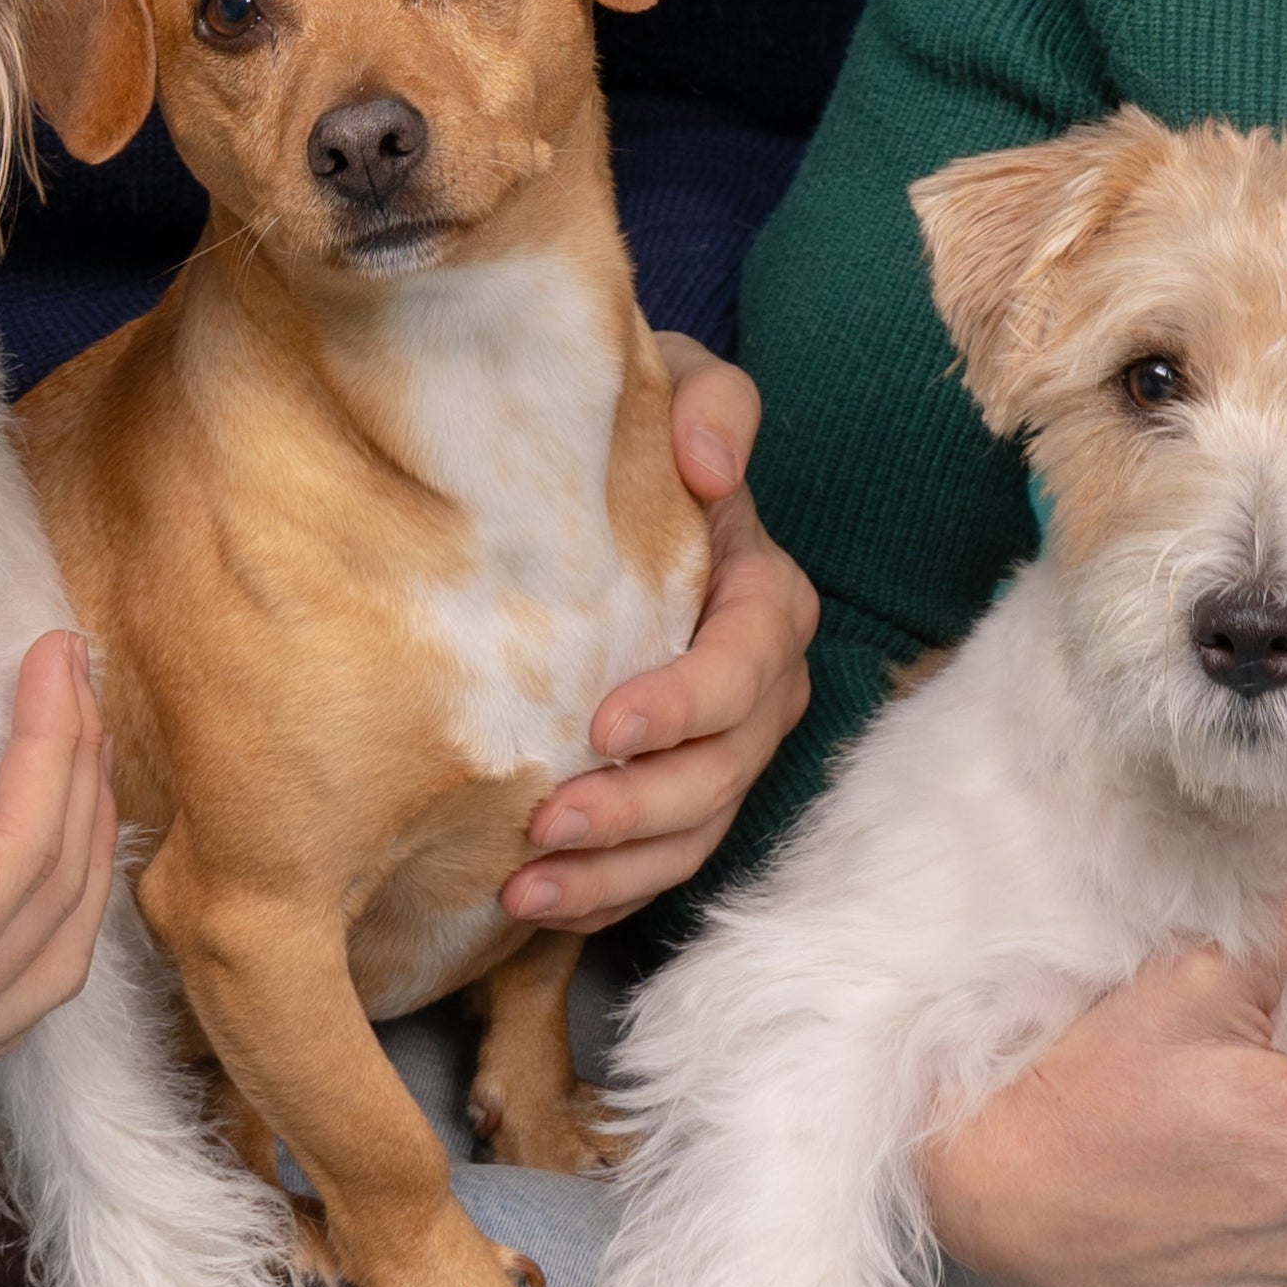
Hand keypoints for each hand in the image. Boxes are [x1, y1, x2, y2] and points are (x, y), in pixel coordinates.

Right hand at [0, 630, 117, 1117]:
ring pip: (40, 967)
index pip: (8, 877)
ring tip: (73, 731)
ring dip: (74, 847)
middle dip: (77, 786)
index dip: (48, 756)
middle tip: (73, 669)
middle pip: (45, 922)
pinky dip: (39, 905)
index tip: (50, 651)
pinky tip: (33, 827)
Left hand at [500, 333, 816, 931]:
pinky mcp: (678, 794)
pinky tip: (531, 907)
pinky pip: (658, 867)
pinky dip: (603, 895)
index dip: (686, 702)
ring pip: (694, 835)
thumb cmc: (635, 433)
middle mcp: (759, 686)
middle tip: (544, 823)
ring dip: (614, 872)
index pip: (747, 662)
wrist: (598, 486)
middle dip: (638, 809)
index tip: (604, 724)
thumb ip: (711, 401)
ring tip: (522, 890)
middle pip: (723, 770)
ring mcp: (722, 749)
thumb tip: (708, 464)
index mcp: (764, 596)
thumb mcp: (674, 380)